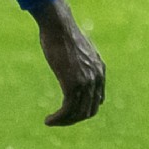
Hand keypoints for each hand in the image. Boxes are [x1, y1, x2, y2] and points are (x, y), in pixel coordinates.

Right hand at [33, 0, 104, 126]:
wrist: (59, 26)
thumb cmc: (62, 34)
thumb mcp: (77, 48)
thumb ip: (80, 59)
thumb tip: (73, 61)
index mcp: (100, 70)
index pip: (97, 100)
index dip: (83, 110)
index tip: (69, 113)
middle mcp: (96, 78)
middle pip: (89, 110)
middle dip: (73, 119)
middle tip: (58, 120)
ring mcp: (86, 82)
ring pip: (77, 113)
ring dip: (63, 121)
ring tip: (50, 122)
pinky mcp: (73, 84)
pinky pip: (67, 110)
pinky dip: (58, 118)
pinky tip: (48, 120)